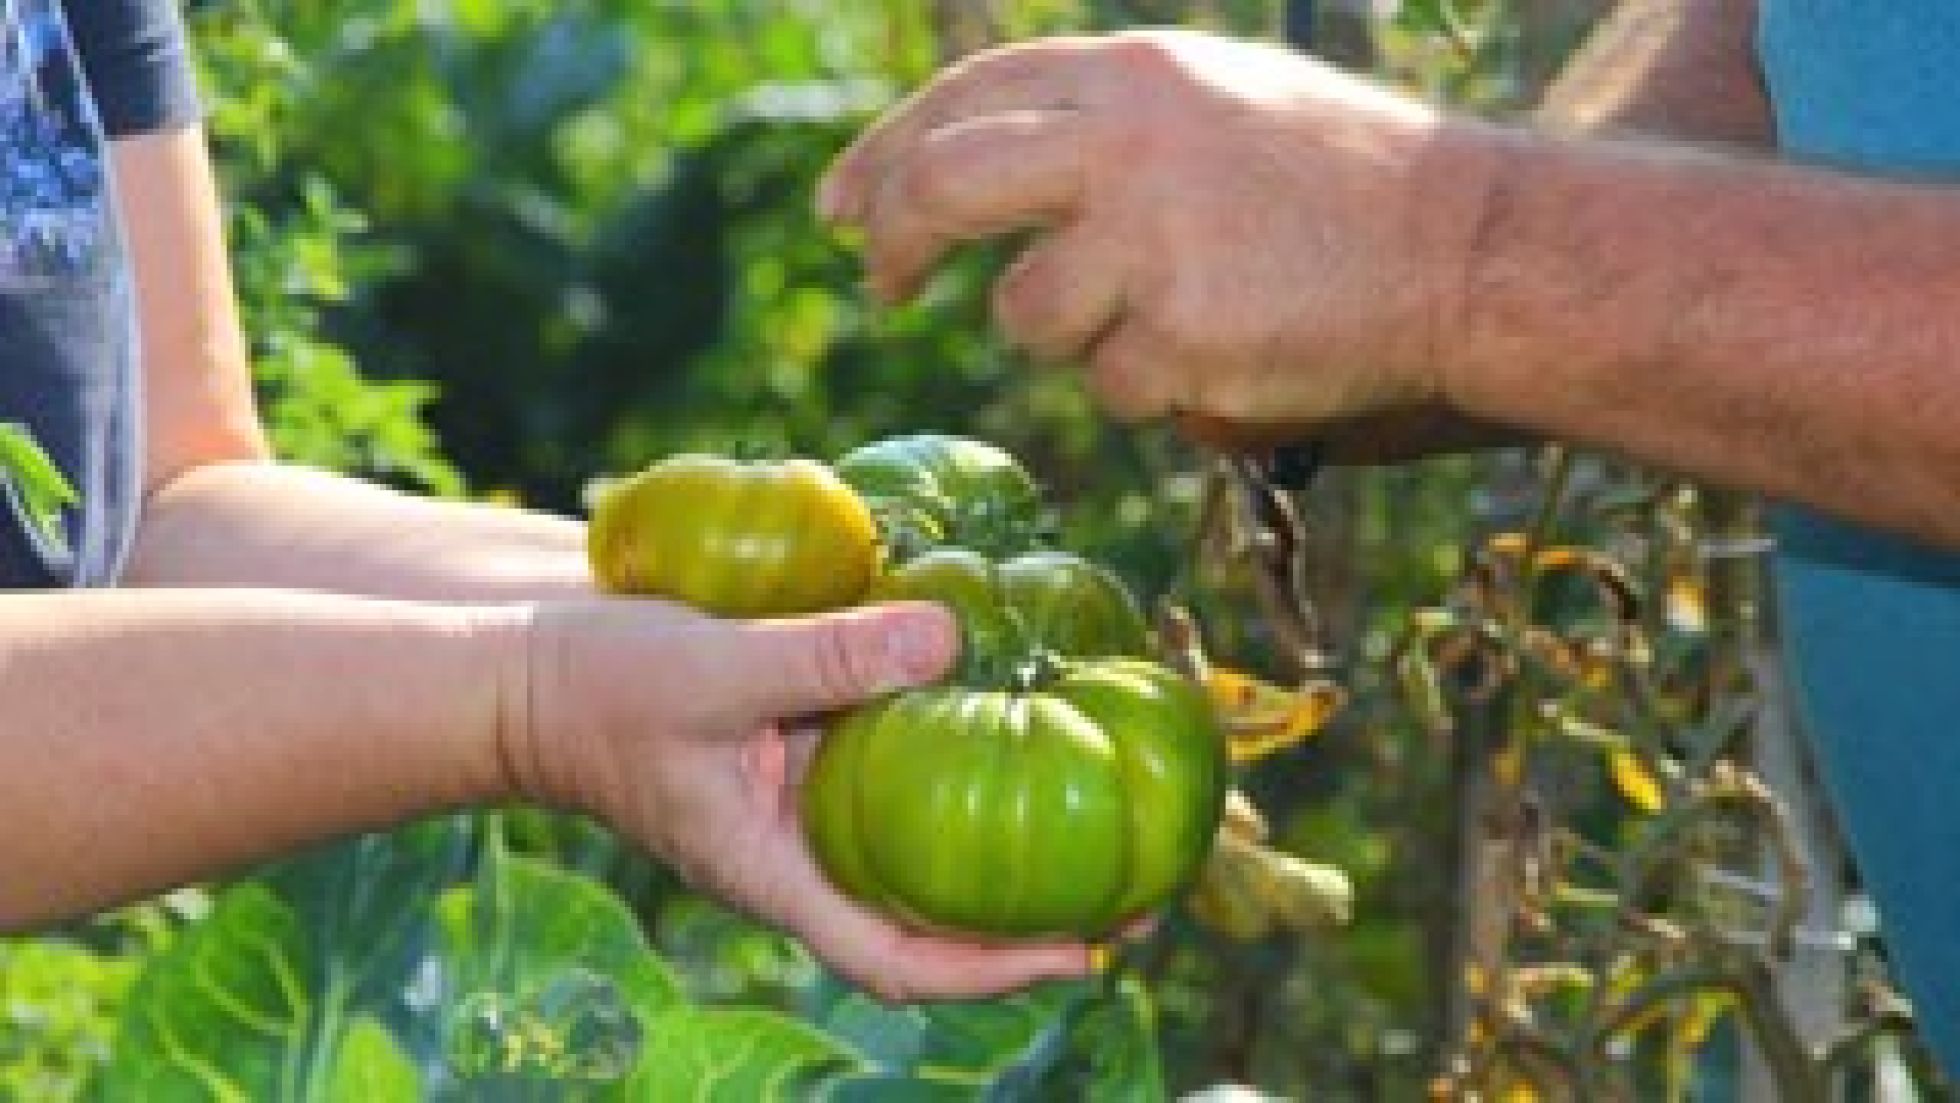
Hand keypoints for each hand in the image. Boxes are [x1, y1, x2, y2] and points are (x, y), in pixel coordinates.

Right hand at [501, 597, 1092, 1000]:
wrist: (522, 658)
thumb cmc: (597, 685)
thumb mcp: (715, 670)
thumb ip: (826, 656)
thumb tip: (952, 638)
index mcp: (773, 869)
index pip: (895, 959)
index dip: (992, 971)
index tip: (1082, 955)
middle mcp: (798, 845)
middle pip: (926, 905)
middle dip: (1024, 906)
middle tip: (1132, 878)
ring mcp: (798, 794)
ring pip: (915, 830)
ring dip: (998, 819)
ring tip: (1094, 794)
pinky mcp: (797, 734)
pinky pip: (887, 751)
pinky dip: (946, 735)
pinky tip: (1002, 691)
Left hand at [820, 30, 1501, 439]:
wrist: (1466, 245)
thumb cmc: (1338, 178)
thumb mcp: (1210, 101)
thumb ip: (1093, 121)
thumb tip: (964, 167)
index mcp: (1131, 74)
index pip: (962, 99)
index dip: (885, 154)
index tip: (841, 209)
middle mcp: (1126, 142)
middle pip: (944, 185)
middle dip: (894, 239)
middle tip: (882, 285)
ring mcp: (1151, 241)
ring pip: (1027, 316)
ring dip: (1075, 332)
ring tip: (1181, 307)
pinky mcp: (1181, 336)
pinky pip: (1110, 387)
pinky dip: (1153, 384)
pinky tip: (1232, 345)